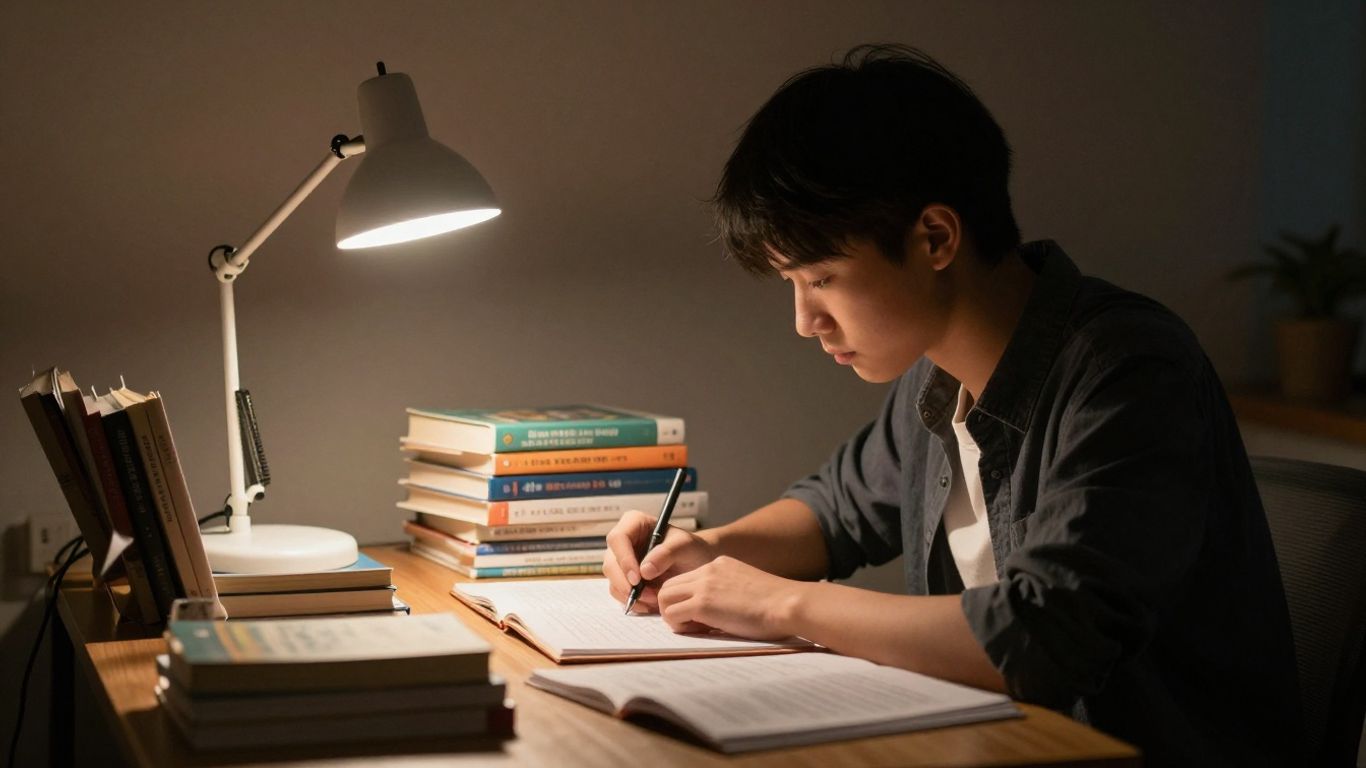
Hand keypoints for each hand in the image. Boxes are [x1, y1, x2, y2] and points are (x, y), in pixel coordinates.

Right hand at [604, 509, 718, 611]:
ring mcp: (621, 561)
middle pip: (610, 562)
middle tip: (647, 595)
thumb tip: (644, 570)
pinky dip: (632, 601)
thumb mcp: (685, 546)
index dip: (624, 559)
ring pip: (612, 580)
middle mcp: (623, 541)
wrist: (695, 565)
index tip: (637, 578)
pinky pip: (619, 592)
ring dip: (630, 594)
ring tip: (654, 599)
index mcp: (634, 523)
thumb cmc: (691, 549)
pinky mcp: (624, 578)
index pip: (618, 539)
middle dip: (625, 582)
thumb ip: (668, 553)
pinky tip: (650, 603)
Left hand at [656, 556, 806, 640]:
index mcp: (719, 565)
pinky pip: (672, 615)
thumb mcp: (745, 590)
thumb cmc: (776, 605)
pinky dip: (679, 626)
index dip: (685, 600)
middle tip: (691, 624)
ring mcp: (703, 585)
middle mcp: (708, 570)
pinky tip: (699, 632)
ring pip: (665, 598)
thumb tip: (708, 618)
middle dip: (673, 607)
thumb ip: (725, 595)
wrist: (787, 604)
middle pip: (669, 586)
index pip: (686, 580)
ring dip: (673, 616)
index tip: (698, 617)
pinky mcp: (702, 603)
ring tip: (694, 629)